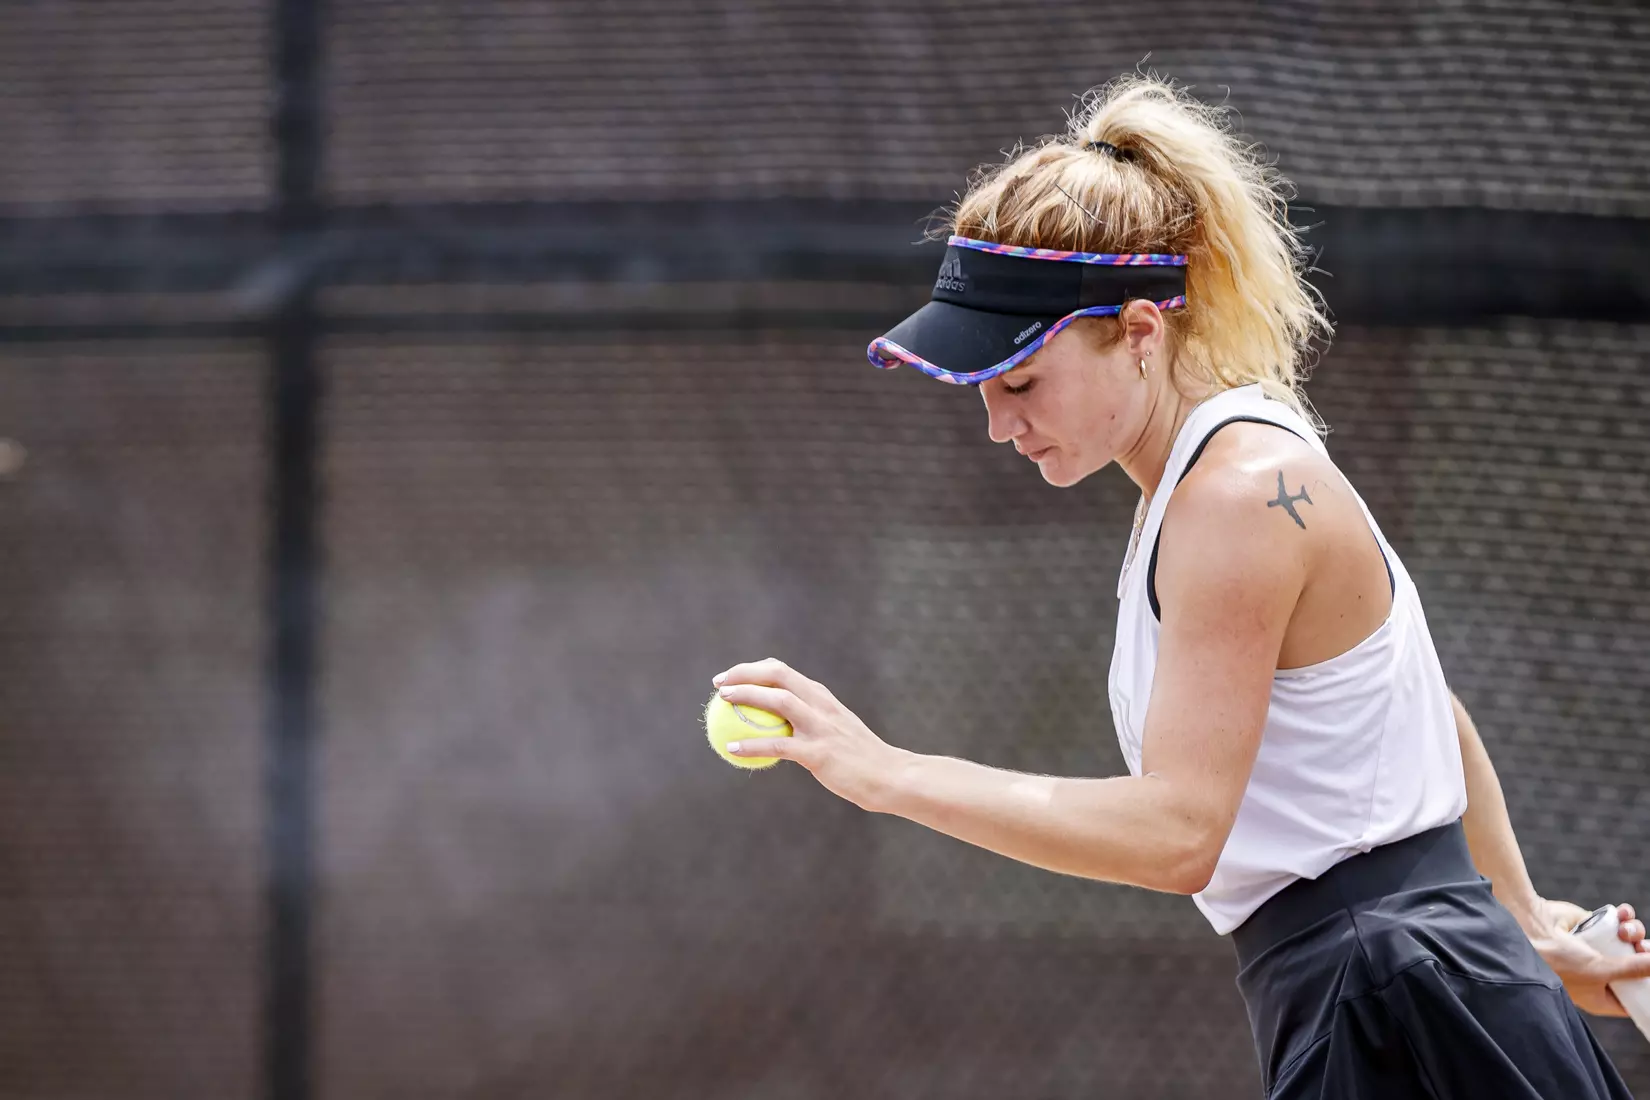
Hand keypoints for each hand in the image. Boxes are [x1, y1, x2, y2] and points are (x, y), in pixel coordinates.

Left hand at [712, 658, 903, 811]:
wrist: (888, 777)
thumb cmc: (859, 758)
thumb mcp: (835, 730)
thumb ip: (811, 721)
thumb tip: (776, 726)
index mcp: (822, 697)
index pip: (782, 671)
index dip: (752, 669)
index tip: (730, 677)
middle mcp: (821, 705)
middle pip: (778, 675)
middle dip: (744, 673)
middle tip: (718, 684)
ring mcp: (821, 727)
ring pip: (778, 702)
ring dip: (747, 697)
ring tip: (723, 702)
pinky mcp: (819, 752)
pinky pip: (778, 746)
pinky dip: (752, 745)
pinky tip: (732, 749)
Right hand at [1523, 897, 1649, 1016]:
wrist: (1530, 929)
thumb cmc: (1558, 961)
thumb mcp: (1602, 970)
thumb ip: (1635, 969)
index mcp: (1600, 995)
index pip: (1632, 998)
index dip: (1647, 989)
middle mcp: (1599, 973)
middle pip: (1635, 968)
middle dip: (1644, 956)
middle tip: (1644, 949)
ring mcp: (1596, 949)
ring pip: (1630, 943)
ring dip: (1634, 932)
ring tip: (1626, 930)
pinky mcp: (1593, 927)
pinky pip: (1618, 922)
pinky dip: (1625, 916)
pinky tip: (1623, 914)